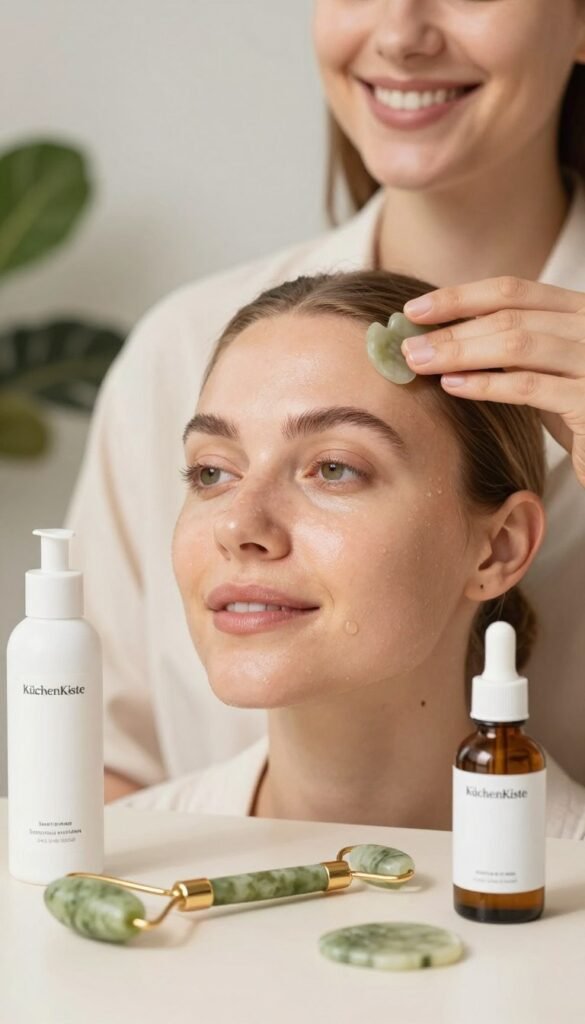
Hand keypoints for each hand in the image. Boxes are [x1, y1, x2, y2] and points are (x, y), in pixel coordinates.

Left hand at [401, 277, 584, 487]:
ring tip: (418, 362)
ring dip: (460, 352)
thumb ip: (513, 347)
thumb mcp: (547, 368)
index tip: (414, 309)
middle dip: (451, 328)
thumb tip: (441, 333)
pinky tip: (452, 387)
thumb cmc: (578, 410)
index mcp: (580, 310)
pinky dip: (486, 384)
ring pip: (517, 345)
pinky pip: (530, 387)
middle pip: (509, 316)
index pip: (514, 290)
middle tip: (405, 343)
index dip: (460, 297)